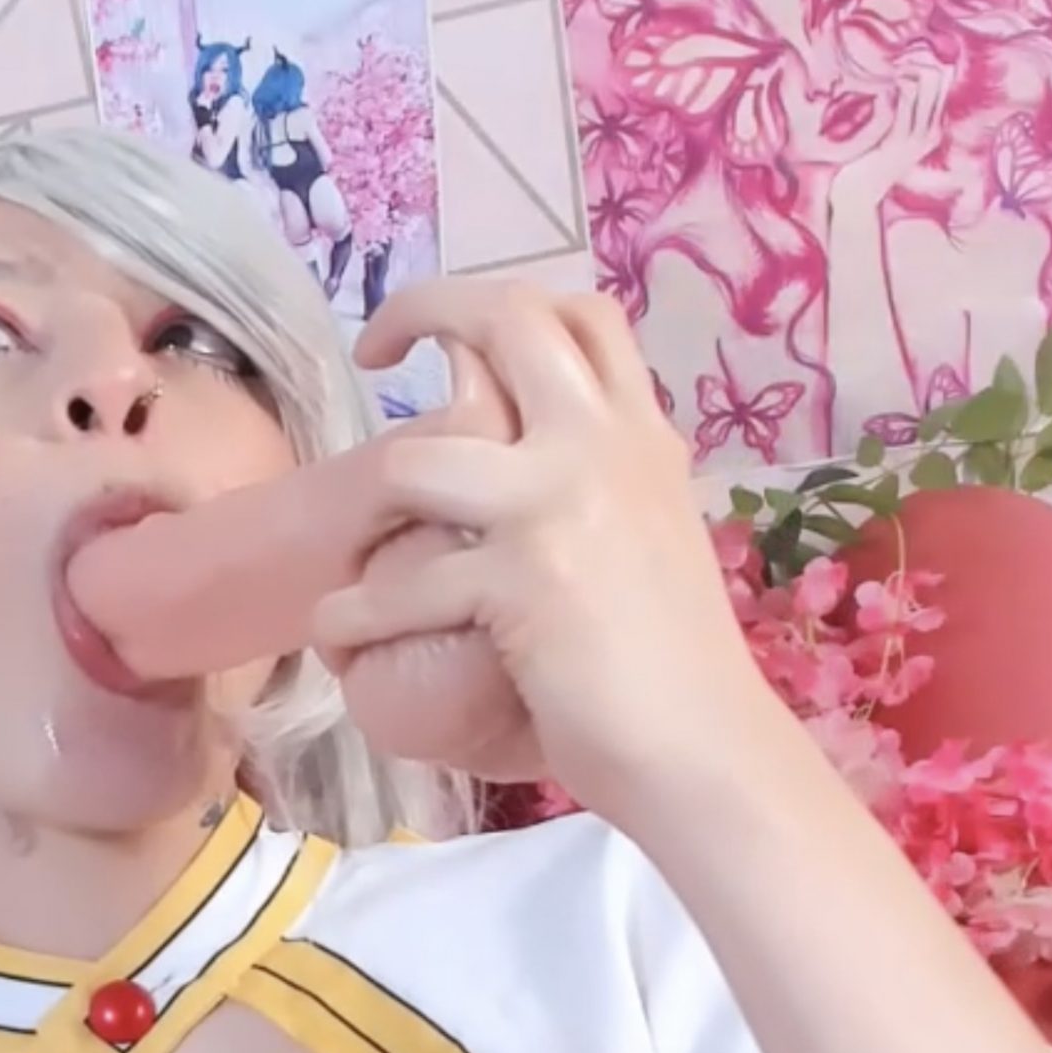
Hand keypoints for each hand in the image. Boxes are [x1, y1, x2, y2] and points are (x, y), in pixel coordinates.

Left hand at [310, 279, 793, 817]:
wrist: (705, 751)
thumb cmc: (672, 670)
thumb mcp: (651, 540)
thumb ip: (599, 488)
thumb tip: (527, 463)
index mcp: (640, 438)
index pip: (582, 315)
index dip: (502, 301)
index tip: (444, 339)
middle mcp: (604, 448)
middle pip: (505, 317)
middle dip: (418, 311)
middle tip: (374, 352)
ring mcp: (560, 507)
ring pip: (412, 460)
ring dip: (358, 514)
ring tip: (351, 559)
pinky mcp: (518, 583)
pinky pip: (394, 588)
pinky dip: (352, 617)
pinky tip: (346, 640)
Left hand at [831, 56, 948, 208]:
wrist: (855, 198)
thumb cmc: (866, 165)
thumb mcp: (888, 135)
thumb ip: (898, 114)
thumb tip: (897, 85)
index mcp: (931, 128)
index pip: (942, 85)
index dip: (927, 63)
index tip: (906, 56)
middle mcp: (930, 132)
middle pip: (939, 82)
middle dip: (920, 62)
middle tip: (899, 57)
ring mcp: (916, 138)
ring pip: (924, 90)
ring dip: (907, 72)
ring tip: (893, 66)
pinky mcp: (898, 143)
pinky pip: (903, 107)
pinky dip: (895, 92)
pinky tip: (886, 87)